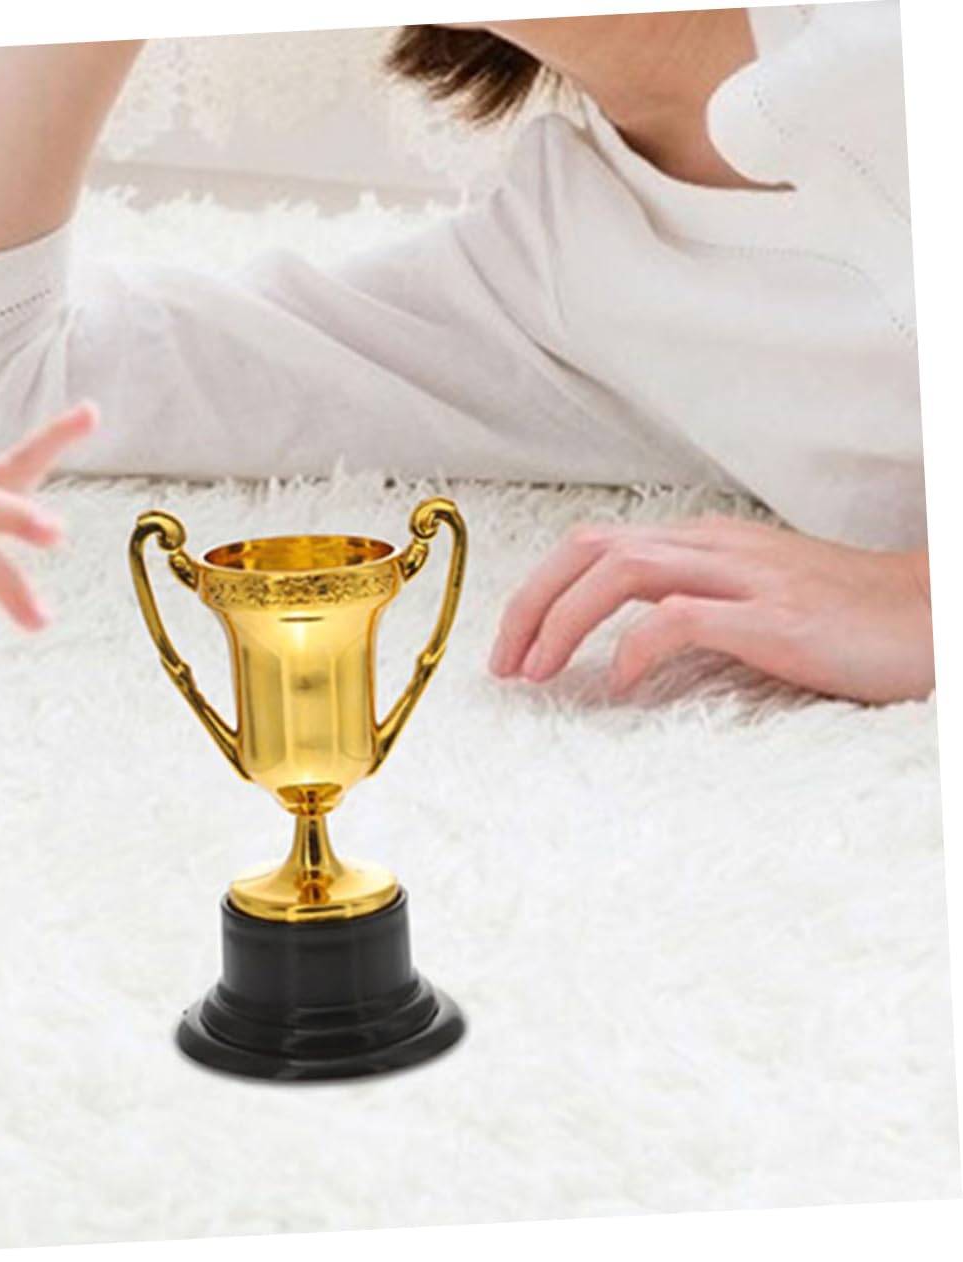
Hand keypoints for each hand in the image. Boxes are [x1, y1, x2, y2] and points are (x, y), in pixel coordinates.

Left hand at [489, 515, 933, 703]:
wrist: (931, 615)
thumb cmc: (840, 615)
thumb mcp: (748, 597)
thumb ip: (687, 602)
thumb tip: (620, 640)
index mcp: (700, 542)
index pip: (594, 546)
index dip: (538, 591)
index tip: (512, 646)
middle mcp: (712, 547)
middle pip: (590, 549)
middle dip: (530, 603)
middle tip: (504, 665)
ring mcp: (743, 576)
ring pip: (622, 571)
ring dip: (563, 621)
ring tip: (538, 673)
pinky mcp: (773, 616)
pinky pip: (682, 617)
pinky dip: (635, 647)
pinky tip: (617, 684)